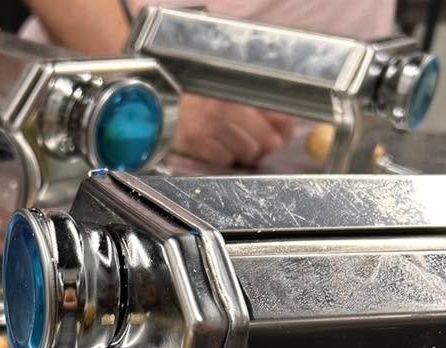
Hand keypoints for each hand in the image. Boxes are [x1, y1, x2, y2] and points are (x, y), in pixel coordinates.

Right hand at [172, 93, 295, 167]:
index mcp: (242, 90)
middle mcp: (230, 106)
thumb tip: (285, 129)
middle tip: (251, 144)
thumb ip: (258, 107)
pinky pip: (224, 160)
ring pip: (247, 153)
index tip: (281, 136)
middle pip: (268, 141)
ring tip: (228, 144)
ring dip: (241, 154)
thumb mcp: (230, 93)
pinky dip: (221, 158)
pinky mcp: (197, 141)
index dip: (285, 131)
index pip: (281, 116)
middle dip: (263, 147)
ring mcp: (213, 125)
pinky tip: (213, 147)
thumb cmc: (198, 98)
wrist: (160, 100)